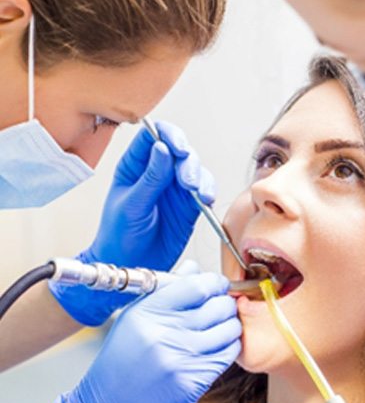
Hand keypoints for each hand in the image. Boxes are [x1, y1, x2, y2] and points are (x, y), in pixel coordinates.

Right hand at [6, 268, 240, 402]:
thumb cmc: (119, 364)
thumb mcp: (134, 319)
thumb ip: (167, 291)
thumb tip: (195, 268)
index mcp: (148, 312)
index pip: (198, 285)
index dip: (215, 282)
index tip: (217, 286)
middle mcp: (164, 333)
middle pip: (219, 306)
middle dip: (226, 304)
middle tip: (222, 308)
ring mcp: (179, 359)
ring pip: (229, 330)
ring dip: (231, 327)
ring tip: (221, 330)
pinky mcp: (191, 382)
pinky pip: (227, 355)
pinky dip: (228, 349)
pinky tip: (217, 349)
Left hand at [50, 121, 214, 324]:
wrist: (129, 266)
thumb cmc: (119, 236)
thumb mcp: (131, 205)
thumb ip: (150, 178)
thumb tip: (162, 148)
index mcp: (135, 166)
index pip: (153, 136)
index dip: (168, 135)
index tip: (178, 147)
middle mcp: (157, 172)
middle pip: (180, 150)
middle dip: (188, 162)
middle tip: (188, 181)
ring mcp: (174, 188)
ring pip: (195, 168)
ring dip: (200, 177)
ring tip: (198, 194)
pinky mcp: (189, 205)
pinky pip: (204, 190)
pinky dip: (208, 192)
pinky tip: (205, 200)